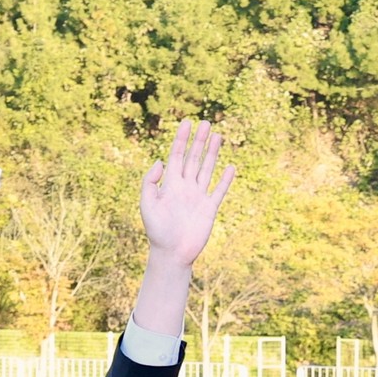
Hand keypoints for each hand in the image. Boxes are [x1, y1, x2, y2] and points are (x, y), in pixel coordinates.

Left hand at [138, 119, 230, 274]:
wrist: (172, 254)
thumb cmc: (157, 231)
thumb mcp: (147, 205)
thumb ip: (150, 182)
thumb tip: (160, 161)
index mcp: (170, 184)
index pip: (176, 155)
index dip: (181, 139)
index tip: (187, 122)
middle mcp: (185, 187)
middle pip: (194, 158)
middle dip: (199, 141)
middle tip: (206, 123)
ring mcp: (198, 197)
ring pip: (207, 169)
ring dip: (212, 153)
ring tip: (218, 136)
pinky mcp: (209, 209)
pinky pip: (219, 191)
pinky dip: (225, 179)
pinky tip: (230, 167)